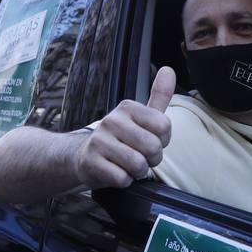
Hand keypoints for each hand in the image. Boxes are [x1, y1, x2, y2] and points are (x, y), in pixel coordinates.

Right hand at [73, 66, 175, 188]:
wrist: (84, 156)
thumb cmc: (120, 138)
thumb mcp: (140, 117)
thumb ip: (158, 96)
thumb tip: (168, 70)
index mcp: (127, 108)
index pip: (165, 127)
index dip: (162, 141)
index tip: (149, 140)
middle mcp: (112, 120)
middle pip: (153, 147)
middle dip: (151, 160)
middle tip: (139, 157)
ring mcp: (99, 141)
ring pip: (138, 165)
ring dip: (138, 172)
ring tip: (127, 165)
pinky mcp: (91, 162)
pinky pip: (122, 178)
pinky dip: (124, 181)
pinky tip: (115, 172)